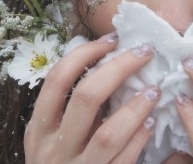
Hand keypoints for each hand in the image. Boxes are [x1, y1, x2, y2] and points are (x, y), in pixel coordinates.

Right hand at [24, 33, 160, 163]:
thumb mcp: (50, 139)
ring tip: (154, 90)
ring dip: (136, 107)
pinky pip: (123, 161)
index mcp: (38, 129)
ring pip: (108, 134)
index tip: (112, 40)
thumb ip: (67, 110)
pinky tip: (153, 122)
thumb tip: (105, 62)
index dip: (86, 54)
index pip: (57, 79)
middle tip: (144, 52)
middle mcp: (51, 150)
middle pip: (86, 98)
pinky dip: (139, 139)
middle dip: (119, 69)